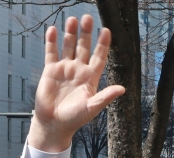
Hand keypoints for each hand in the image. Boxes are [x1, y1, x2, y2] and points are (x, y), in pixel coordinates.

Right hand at [27, 15, 124, 151]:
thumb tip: (122, 89)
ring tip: (72, 20)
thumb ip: (105, 96)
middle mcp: (78, 70)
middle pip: (84, 47)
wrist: (53, 124)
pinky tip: (52, 30)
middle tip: (87, 18)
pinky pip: (51, 53)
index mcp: (90, 78)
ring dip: (70, 33)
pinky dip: (51, 42)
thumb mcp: (92, 108)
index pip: (99, 57)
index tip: (106, 30)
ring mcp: (64, 69)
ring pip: (68, 46)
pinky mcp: (50, 71)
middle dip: (86, 33)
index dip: (103, 44)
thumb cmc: (74, 119)